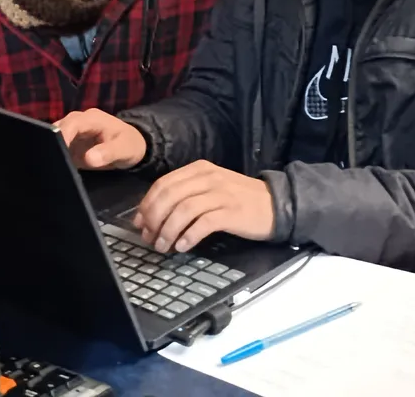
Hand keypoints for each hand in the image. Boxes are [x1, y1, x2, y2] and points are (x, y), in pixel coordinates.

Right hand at [55, 108, 146, 169]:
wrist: (130, 145)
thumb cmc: (129, 144)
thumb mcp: (124, 149)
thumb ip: (109, 152)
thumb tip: (89, 158)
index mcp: (91, 119)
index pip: (71, 124)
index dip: (62, 136)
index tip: (56, 152)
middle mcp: (78, 122)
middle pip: (57, 129)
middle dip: (50, 143)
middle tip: (47, 163)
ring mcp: (71, 133)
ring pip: (53, 138)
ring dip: (49, 150)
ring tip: (48, 166)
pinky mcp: (68, 145)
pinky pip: (56, 148)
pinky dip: (53, 156)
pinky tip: (50, 168)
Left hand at [134, 160, 273, 252]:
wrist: (275, 204)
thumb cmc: (239, 200)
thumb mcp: (211, 188)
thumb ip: (185, 195)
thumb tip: (154, 215)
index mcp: (200, 169)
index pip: (163, 184)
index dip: (147, 205)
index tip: (139, 224)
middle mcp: (209, 178)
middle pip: (170, 196)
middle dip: (154, 219)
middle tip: (149, 238)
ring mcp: (221, 194)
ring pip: (183, 209)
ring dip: (168, 230)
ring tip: (164, 246)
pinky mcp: (232, 211)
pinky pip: (204, 223)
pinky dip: (189, 235)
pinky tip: (183, 246)